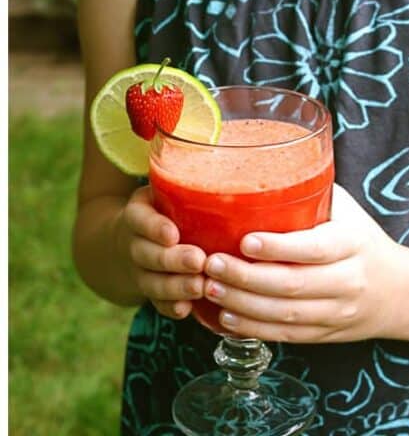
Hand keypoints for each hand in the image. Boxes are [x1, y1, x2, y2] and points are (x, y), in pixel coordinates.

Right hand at [118, 186, 206, 318]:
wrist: (125, 243)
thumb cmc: (160, 211)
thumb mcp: (161, 190)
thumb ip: (184, 178)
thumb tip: (233, 149)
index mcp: (137, 215)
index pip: (139, 220)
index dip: (153, 228)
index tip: (171, 233)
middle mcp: (135, 245)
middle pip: (148, 255)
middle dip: (173, 260)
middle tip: (198, 260)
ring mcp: (141, 271)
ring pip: (153, 283)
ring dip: (176, 287)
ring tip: (201, 286)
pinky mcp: (151, 291)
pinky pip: (158, 303)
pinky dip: (172, 308)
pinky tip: (189, 310)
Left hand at [203, 184, 404, 342]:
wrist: (400, 291)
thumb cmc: (363, 241)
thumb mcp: (348, 212)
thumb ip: (314, 194)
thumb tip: (266, 166)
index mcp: (352, 245)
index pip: (313, 248)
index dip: (278, 247)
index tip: (244, 241)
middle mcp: (347, 281)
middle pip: (292, 285)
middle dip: (246, 277)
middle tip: (212, 264)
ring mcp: (337, 312)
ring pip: (285, 314)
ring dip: (243, 304)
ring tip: (211, 289)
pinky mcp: (326, 333)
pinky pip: (287, 336)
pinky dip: (254, 328)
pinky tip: (227, 317)